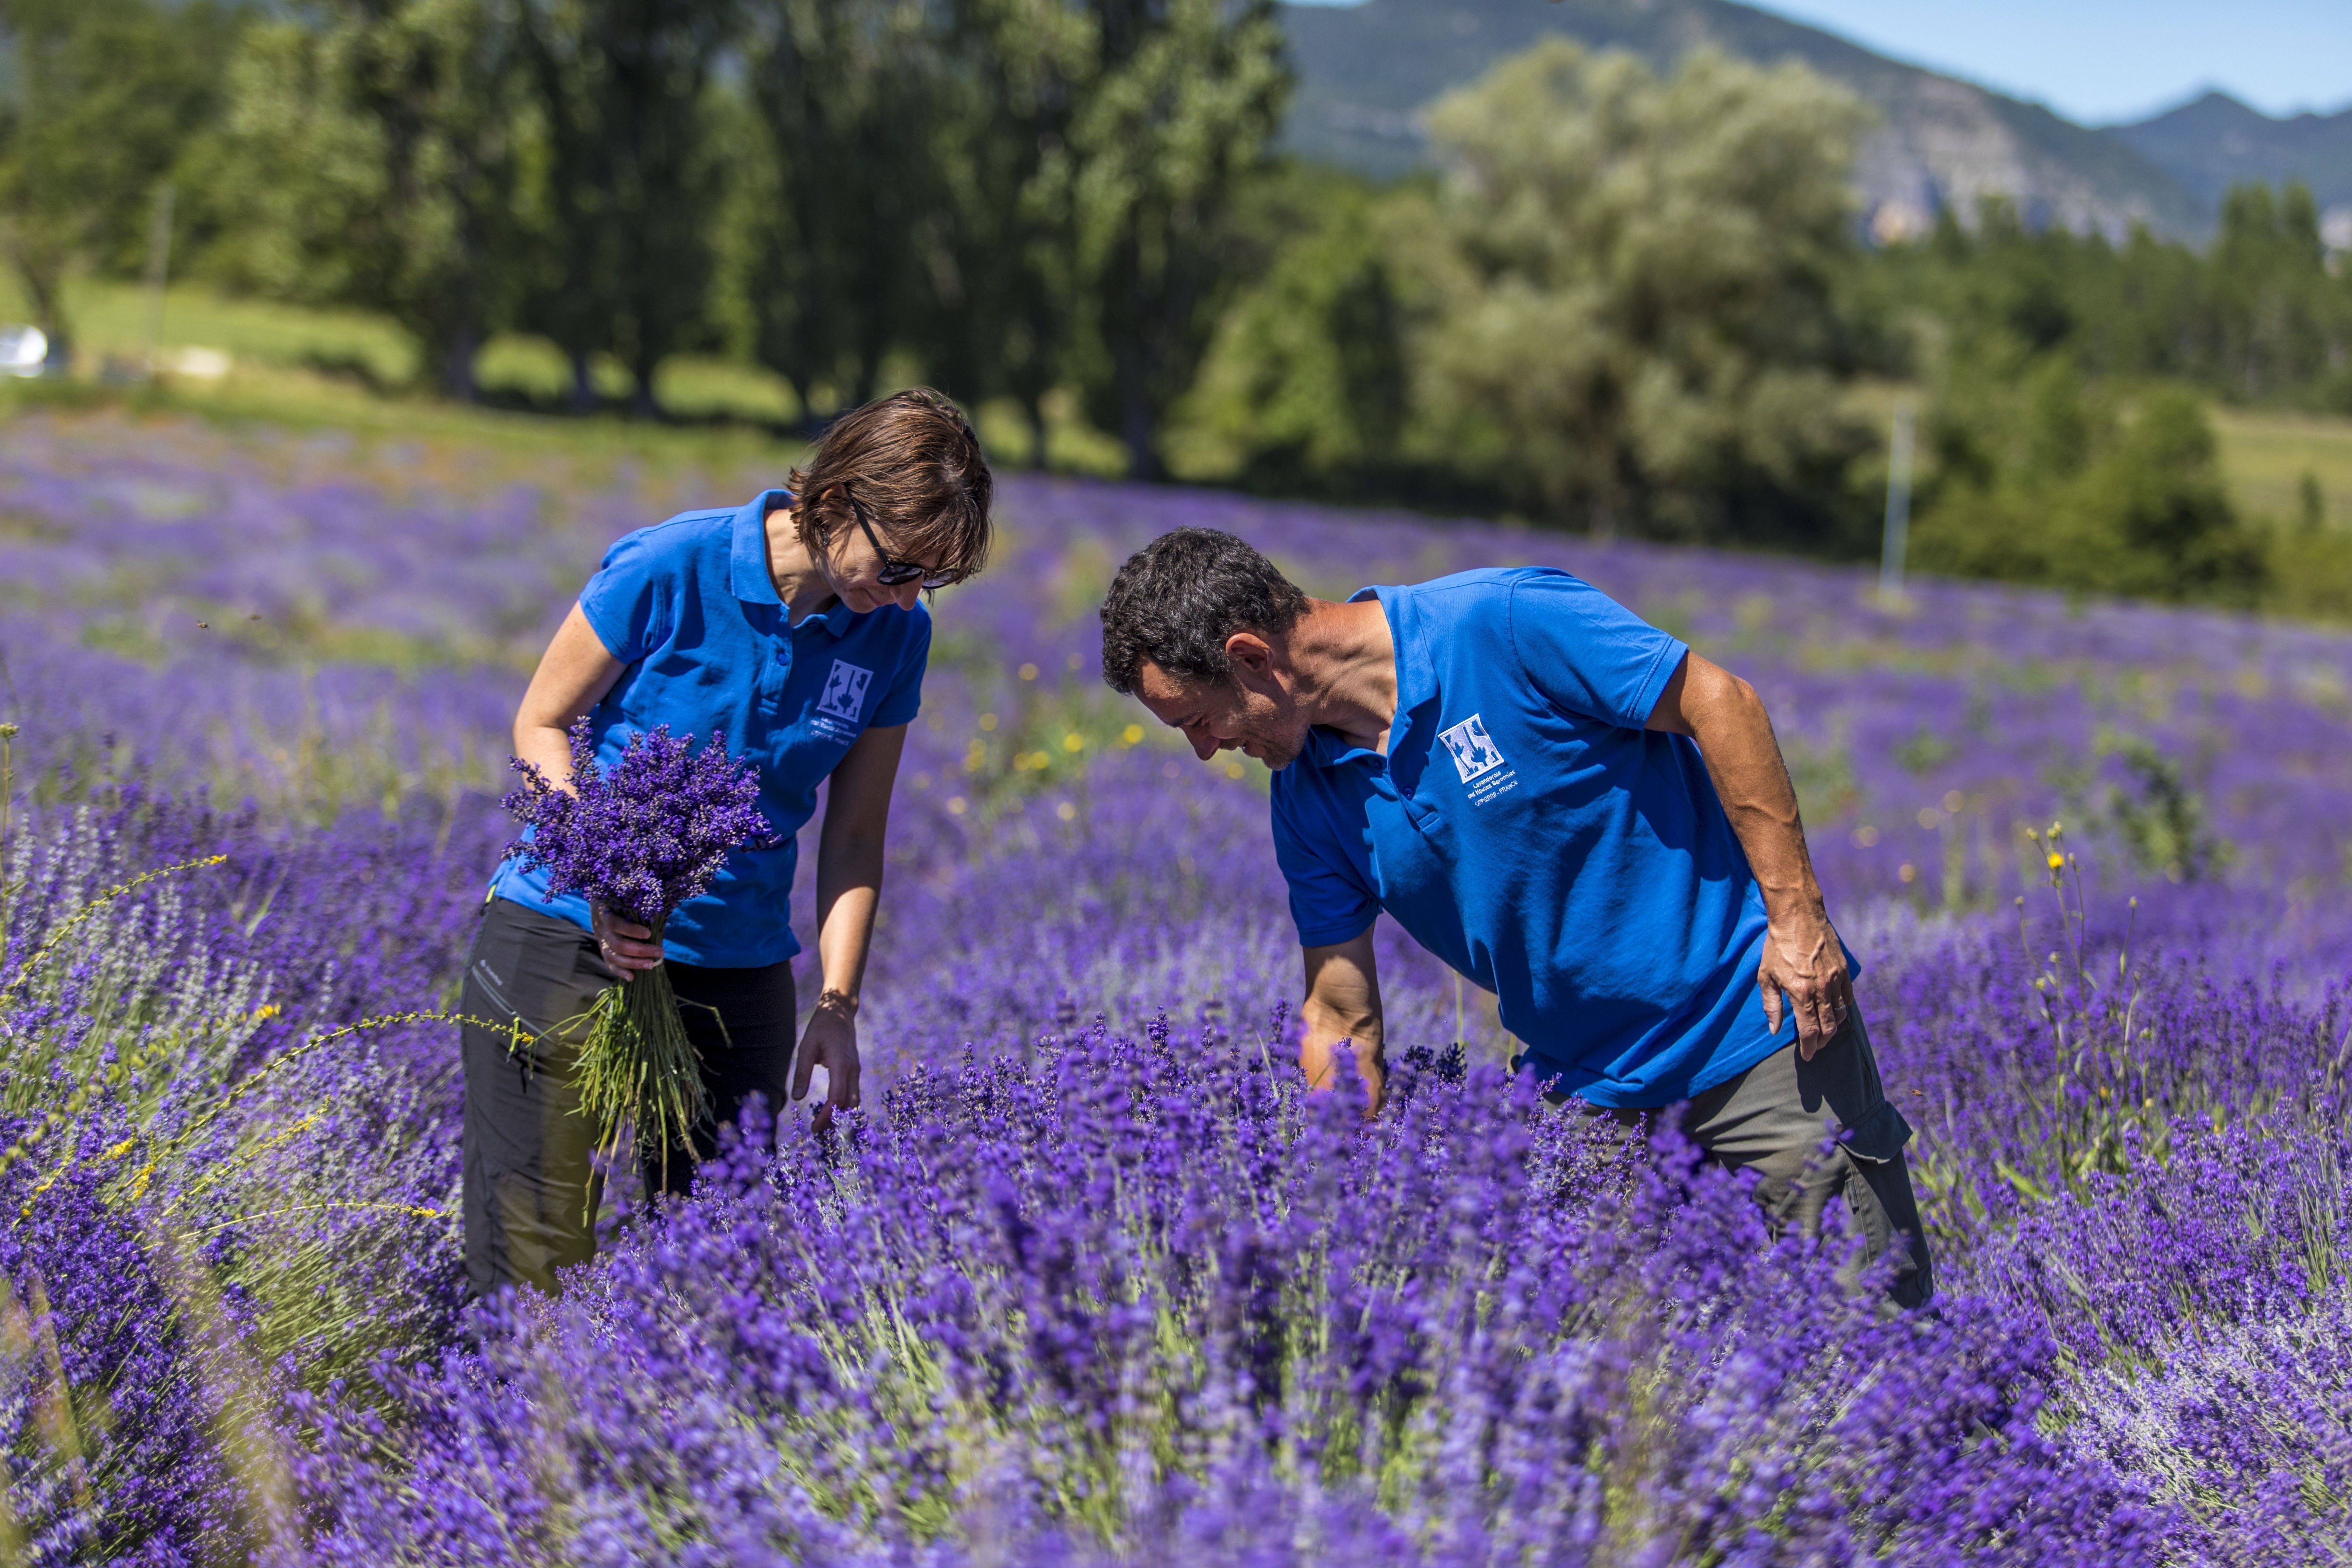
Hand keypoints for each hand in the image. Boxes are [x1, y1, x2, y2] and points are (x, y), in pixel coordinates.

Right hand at [590, 901, 663, 982]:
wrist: (599, 904)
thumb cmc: (618, 899)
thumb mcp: (622, 898)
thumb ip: (635, 905)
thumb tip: (657, 915)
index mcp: (603, 912)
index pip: (614, 923)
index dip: (630, 930)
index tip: (648, 934)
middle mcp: (599, 928)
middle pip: (617, 944)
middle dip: (640, 950)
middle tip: (660, 952)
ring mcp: (600, 940)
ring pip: (613, 956)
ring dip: (633, 963)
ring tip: (651, 964)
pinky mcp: (602, 949)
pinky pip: (609, 963)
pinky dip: (620, 971)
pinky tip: (632, 977)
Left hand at [792, 990, 862, 1131]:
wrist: (840, 1013)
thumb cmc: (820, 1029)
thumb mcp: (806, 1048)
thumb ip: (802, 1073)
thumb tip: (797, 1098)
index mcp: (841, 1065)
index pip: (837, 1099)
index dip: (826, 1116)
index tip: (814, 1127)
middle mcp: (853, 1070)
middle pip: (848, 1105)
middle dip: (835, 1120)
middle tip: (818, 1130)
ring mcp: (856, 1071)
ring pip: (854, 1101)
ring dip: (841, 1114)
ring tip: (824, 1124)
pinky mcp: (854, 1070)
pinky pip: (853, 1093)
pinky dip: (844, 1105)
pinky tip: (832, 1111)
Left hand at [1757, 900, 1853, 1060]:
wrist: (1797, 916)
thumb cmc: (1777, 946)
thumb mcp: (1766, 977)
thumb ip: (1771, 1005)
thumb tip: (1774, 1030)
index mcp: (1801, 993)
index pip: (1810, 1031)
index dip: (1810, 1048)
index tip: (1808, 1056)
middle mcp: (1822, 989)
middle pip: (1828, 1027)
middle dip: (1822, 1042)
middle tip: (1815, 1047)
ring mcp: (1835, 979)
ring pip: (1840, 1014)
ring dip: (1833, 1027)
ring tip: (1824, 1032)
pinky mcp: (1843, 970)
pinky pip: (1847, 997)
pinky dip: (1842, 1008)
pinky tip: (1834, 1011)